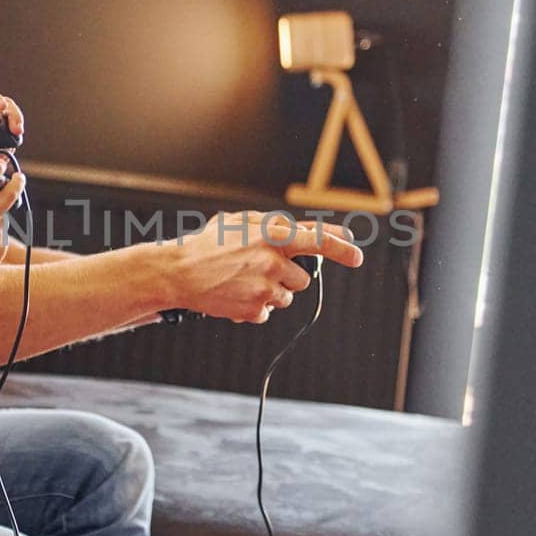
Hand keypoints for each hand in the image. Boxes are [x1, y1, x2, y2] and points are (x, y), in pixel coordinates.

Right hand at [168, 212, 363, 323]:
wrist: (179, 272)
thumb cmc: (209, 244)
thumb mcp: (244, 223)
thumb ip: (276, 227)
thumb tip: (306, 231)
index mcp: (273, 234)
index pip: (319, 240)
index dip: (342, 247)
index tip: (356, 254)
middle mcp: (274, 261)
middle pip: (303, 277)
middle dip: (288, 276)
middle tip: (262, 269)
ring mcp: (265, 287)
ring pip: (287, 296)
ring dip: (272, 292)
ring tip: (243, 280)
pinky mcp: (254, 309)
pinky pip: (267, 312)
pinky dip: (254, 306)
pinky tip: (235, 294)